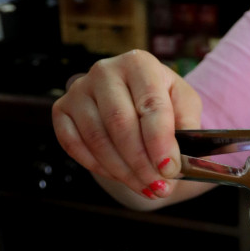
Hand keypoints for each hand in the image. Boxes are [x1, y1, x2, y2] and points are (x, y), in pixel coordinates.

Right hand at [52, 50, 202, 198]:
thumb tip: (182, 157)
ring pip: (97, 138)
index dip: (160, 141)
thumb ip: (187, 125)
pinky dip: (99, 167)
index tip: (169, 169)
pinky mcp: (62, 110)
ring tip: (145, 187)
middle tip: (158, 186)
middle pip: (120, 123)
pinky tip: (120, 176)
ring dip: (122, 171)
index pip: (150, 104)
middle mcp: (104, 71)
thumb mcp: (184, 104)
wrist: (131, 99)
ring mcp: (79, 90)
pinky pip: (74, 145)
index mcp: (138, 63)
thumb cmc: (161, 100)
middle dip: (141, 162)